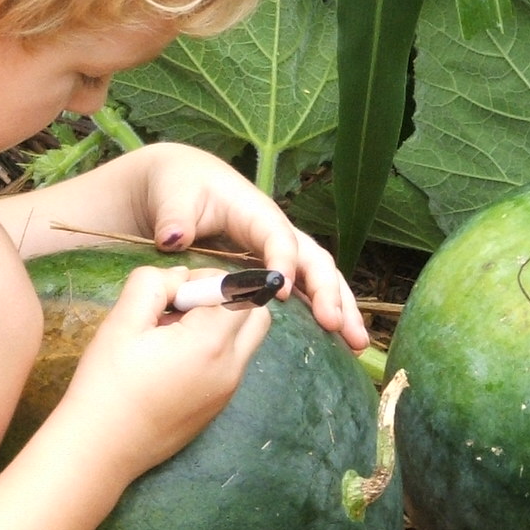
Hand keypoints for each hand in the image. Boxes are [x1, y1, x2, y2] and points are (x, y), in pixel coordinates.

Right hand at [51, 266, 271, 481]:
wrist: (101, 448)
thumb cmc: (107, 384)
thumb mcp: (122, 322)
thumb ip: (153, 284)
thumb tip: (180, 277)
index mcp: (210, 343)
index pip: (237, 289)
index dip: (205, 280)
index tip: (173, 294)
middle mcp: (231, 367)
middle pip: (256, 313)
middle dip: (226, 299)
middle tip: (180, 309)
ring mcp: (228, 391)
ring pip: (246, 339)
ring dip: (220, 325)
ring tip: (172, 336)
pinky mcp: (218, 406)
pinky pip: (231, 364)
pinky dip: (213, 350)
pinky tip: (171, 362)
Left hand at [136, 144, 368, 350]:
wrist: (177, 186)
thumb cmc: (179, 187)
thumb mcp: (173, 196)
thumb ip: (174, 217)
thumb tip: (173, 238)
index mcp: (255, 213)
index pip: (278, 237)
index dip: (283, 261)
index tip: (281, 291)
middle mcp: (277, 233)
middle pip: (313, 260)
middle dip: (329, 292)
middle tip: (337, 326)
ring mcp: (280, 253)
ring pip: (318, 279)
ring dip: (340, 309)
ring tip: (357, 344)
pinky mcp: (274, 270)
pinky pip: (304, 292)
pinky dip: (322, 314)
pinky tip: (337, 344)